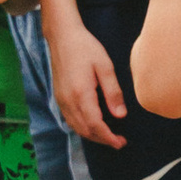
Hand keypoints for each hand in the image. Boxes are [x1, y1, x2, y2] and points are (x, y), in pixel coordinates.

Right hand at [49, 20, 127, 145]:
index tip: (121, 142)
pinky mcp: (59, 97)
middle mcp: (68, 101)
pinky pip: (70, 120)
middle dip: (102, 139)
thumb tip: (120, 115)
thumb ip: (113, 92)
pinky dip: (82, 128)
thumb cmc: (85, 48)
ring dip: (92, 135)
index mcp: (81, 94)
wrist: (62, 37)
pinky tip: (93, 125)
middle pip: (85, 130)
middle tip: (119, 142)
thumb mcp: (105, 67)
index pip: (95, 125)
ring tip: (108, 136)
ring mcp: (61, 100)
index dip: (108, 137)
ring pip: (76, 127)